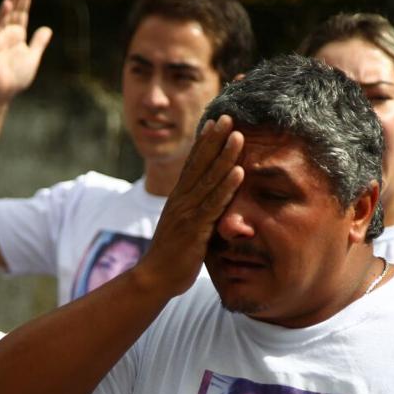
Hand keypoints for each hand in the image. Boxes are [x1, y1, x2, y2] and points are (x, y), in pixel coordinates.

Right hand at [0, 0, 52, 104]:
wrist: (2, 94)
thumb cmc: (15, 77)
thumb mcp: (32, 57)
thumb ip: (39, 43)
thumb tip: (48, 28)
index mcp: (17, 36)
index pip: (21, 13)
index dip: (25, 0)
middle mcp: (7, 34)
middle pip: (13, 11)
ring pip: (4, 16)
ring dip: (9, 1)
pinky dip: (1, 17)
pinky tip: (6, 5)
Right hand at [135, 115, 244, 295]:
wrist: (154, 278)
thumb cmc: (172, 255)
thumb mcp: (185, 228)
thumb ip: (197, 212)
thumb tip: (211, 205)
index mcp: (179, 198)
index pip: (192, 163)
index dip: (204, 141)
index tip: (216, 120)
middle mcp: (181, 200)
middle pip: (199, 163)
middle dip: (215, 138)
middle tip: (229, 115)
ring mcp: (187, 213)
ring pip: (208, 179)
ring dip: (224, 156)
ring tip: (239, 135)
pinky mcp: (194, 229)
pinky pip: (214, 204)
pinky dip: (227, 187)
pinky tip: (239, 172)